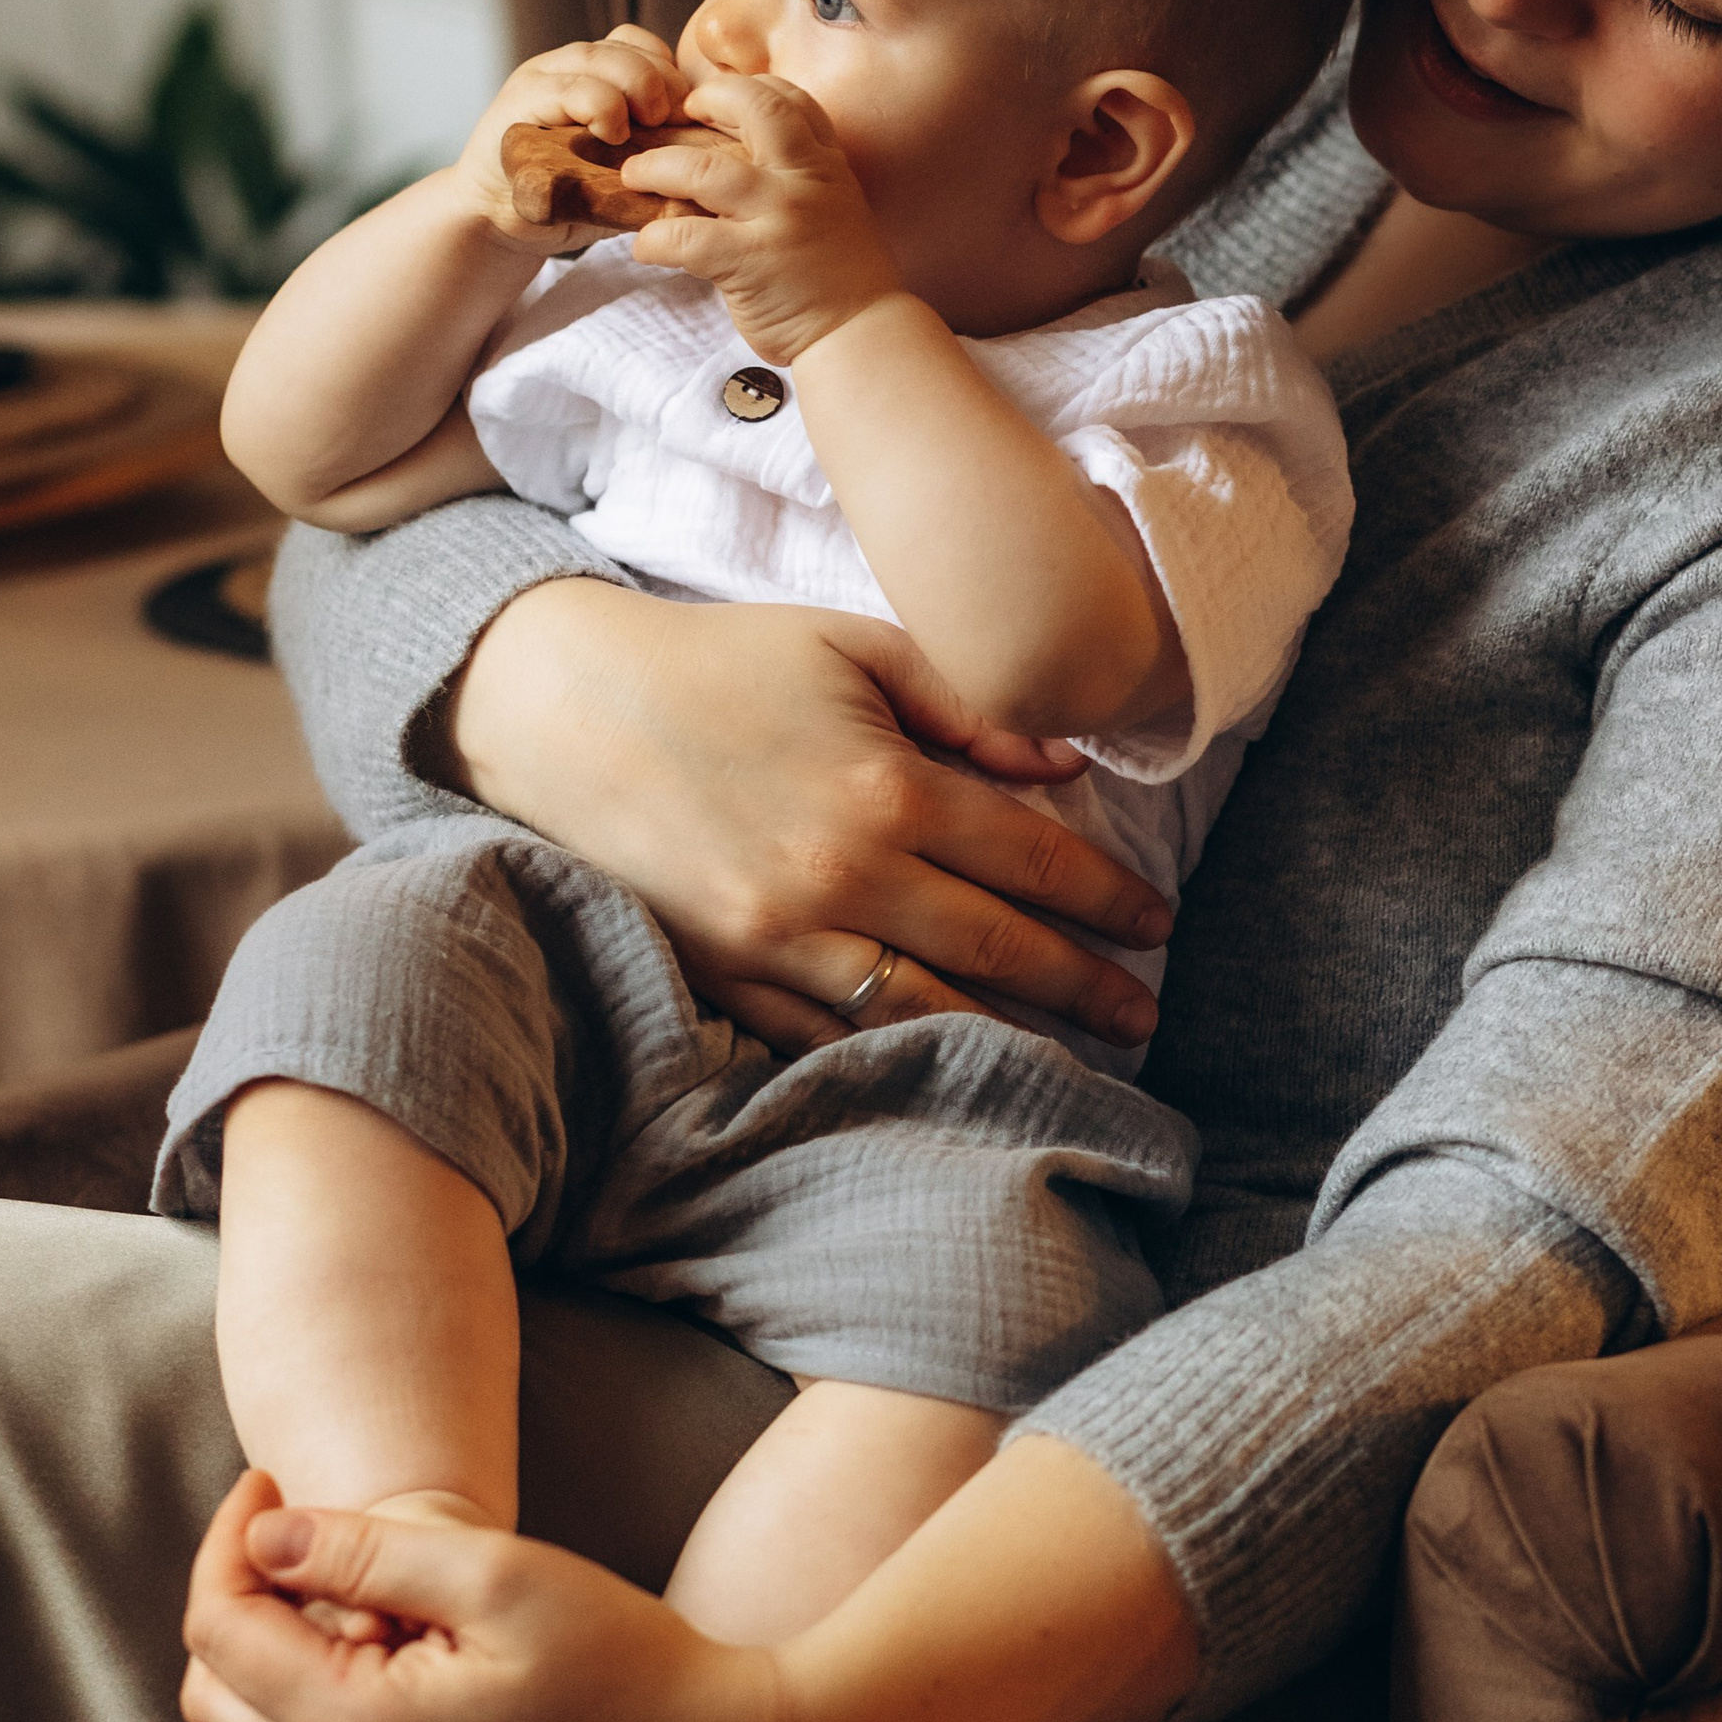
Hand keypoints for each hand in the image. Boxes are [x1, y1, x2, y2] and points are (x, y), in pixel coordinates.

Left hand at [179, 1471, 786, 1721]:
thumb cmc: (625, 1659)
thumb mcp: (497, 1574)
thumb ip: (363, 1552)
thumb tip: (263, 1538)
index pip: (221, 1632)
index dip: (228, 1542)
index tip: (269, 1482)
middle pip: (213, 1696)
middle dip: (230, 1597)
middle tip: (285, 1525)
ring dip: (262, 1654)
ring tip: (332, 1579)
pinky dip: (304, 1700)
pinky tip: (374, 1642)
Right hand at [442, 587, 1172, 1054]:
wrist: (564, 711)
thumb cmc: (721, 664)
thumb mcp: (854, 645)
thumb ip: (966, 699)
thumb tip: (1064, 762)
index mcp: (887, 789)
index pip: (1034, 860)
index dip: (1108, 897)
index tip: (1157, 924)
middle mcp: (844, 877)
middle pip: (997, 951)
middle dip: (1085, 987)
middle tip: (1146, 1013)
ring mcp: (782, 942)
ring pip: (925, 1014)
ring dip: (1011, 1044)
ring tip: (1074, 1063)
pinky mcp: (728, 979)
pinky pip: (830, 1041)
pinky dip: (898, 1063)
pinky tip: (949, 1076)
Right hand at [450, 26, 692, 252]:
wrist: (497, 220)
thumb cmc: (566, 199)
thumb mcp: (622, 172)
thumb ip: (657, 155)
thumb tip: (716, 163)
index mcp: (592, 74)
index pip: (643, 46)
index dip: (671, 74)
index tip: (687, 117)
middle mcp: (565, 66)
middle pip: (628, 46)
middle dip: (661, 81)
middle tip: (670, 123)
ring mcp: (540, 79)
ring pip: (600, 58)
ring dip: (636, 88)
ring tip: (646, 127)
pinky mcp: (519, 101)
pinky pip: (569, 87)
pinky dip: (600, 105)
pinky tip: (613, 134)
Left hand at [619, 64, 901, 363]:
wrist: (862, 337)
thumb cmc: (843, 280)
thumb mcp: (836, 210)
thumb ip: (801, 180)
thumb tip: (743, 161)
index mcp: (827, 166)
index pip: (789, 99)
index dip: (745, 90)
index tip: (714, 102)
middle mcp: (806, 181)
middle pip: (753, 108)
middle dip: (706, 101)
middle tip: (674, 117)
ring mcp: (780, 219)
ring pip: (703, 169)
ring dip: (656, 167)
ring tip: (634, 176)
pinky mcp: (752, 263)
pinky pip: (686, 238)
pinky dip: (654, 239)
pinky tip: (645, 247)